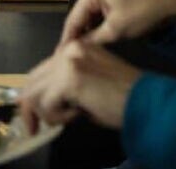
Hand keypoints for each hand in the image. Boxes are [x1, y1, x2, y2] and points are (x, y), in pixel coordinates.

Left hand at [18, 40, 140, 133]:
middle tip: (36, 128)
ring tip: (70, 118)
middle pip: (32, 80)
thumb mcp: (91, 83)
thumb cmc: (124, 97)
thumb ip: (68, 84)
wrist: (144, 100)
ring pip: (34, 93)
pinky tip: (78, 114)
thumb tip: (46, 100)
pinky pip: (46, 104)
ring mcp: (68, 62)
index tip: (37, 116)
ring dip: (47, 113)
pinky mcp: (69, 79)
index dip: (35, 95)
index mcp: (77, 47)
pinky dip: (57, 116)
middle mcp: (70, 49)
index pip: (42, 70)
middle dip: (31, 107)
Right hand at [60, 0, 175, 46]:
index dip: (67, 40)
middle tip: (69, 57)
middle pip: (79, 14)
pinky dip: (97, 23)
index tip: (59, 58)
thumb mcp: (116, 30)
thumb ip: (92, 40)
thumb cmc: (145, 13)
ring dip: (88, 30)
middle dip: (77, 35)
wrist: (173, 2)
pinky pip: (98, 9)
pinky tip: (95, 38)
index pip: (73, 18)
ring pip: (88, 13)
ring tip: (81, 51)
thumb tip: (73, 51)